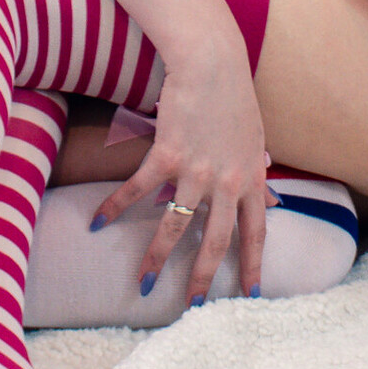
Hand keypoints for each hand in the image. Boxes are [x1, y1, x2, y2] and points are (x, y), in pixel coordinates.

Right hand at [91, 44, 269, 308]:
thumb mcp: (254, 138)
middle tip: (192, 307)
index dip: (253, 266)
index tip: (250, 295)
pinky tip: (98, 222)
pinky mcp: (167, 153)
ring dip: (156, 256)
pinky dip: (116, 206)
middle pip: (216, 241)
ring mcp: (197, 169)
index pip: (256, 232)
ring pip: (176, 225)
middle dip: (202, 277)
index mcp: (252, 177)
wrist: (211, 62)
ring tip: (141, 281)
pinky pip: (139, 189)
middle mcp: (227, 180)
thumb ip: (256, 173)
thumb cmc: (233, 95)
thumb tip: (269, 200)